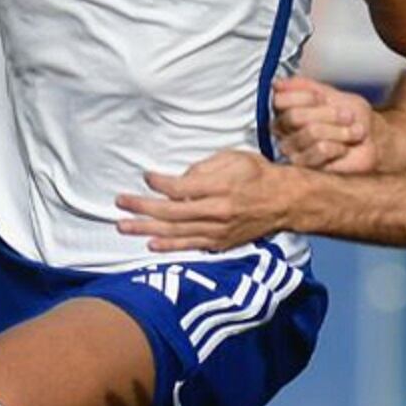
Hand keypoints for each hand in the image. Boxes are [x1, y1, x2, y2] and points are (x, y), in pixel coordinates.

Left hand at [116, 150, 298, 252]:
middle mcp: (217, 213)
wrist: (285, 202)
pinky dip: (169, 246)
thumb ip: (204, 168)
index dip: (159, 183)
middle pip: (171, 213)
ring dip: (146, 230)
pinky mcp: (220, 243)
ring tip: (123, 226)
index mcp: (221, 188)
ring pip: (175, 233)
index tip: (146, 176)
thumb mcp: (234, 159)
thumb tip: (179, 179)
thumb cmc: (258, 175)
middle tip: (120, 202)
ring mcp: (218, 231)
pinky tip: (150, 244)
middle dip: (141, 207)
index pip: (180, 188)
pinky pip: (190, 246)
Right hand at [272, 75, 379, 172]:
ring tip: (354, 132)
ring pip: (311, 132)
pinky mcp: (305, 168)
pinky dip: (339, 146)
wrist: (372, 141)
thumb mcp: (332, 94)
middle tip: (348, 116)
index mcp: (286, 110)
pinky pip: (321, 149)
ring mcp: (292, 151)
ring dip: (340, 131)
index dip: (304, 97)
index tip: (323, 98)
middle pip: (295, 117)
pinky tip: (344, 149)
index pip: (279, 100)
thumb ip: (306, 87)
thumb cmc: (352, 118)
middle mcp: (284, 132)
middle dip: (327, 114)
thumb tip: (277, 83)